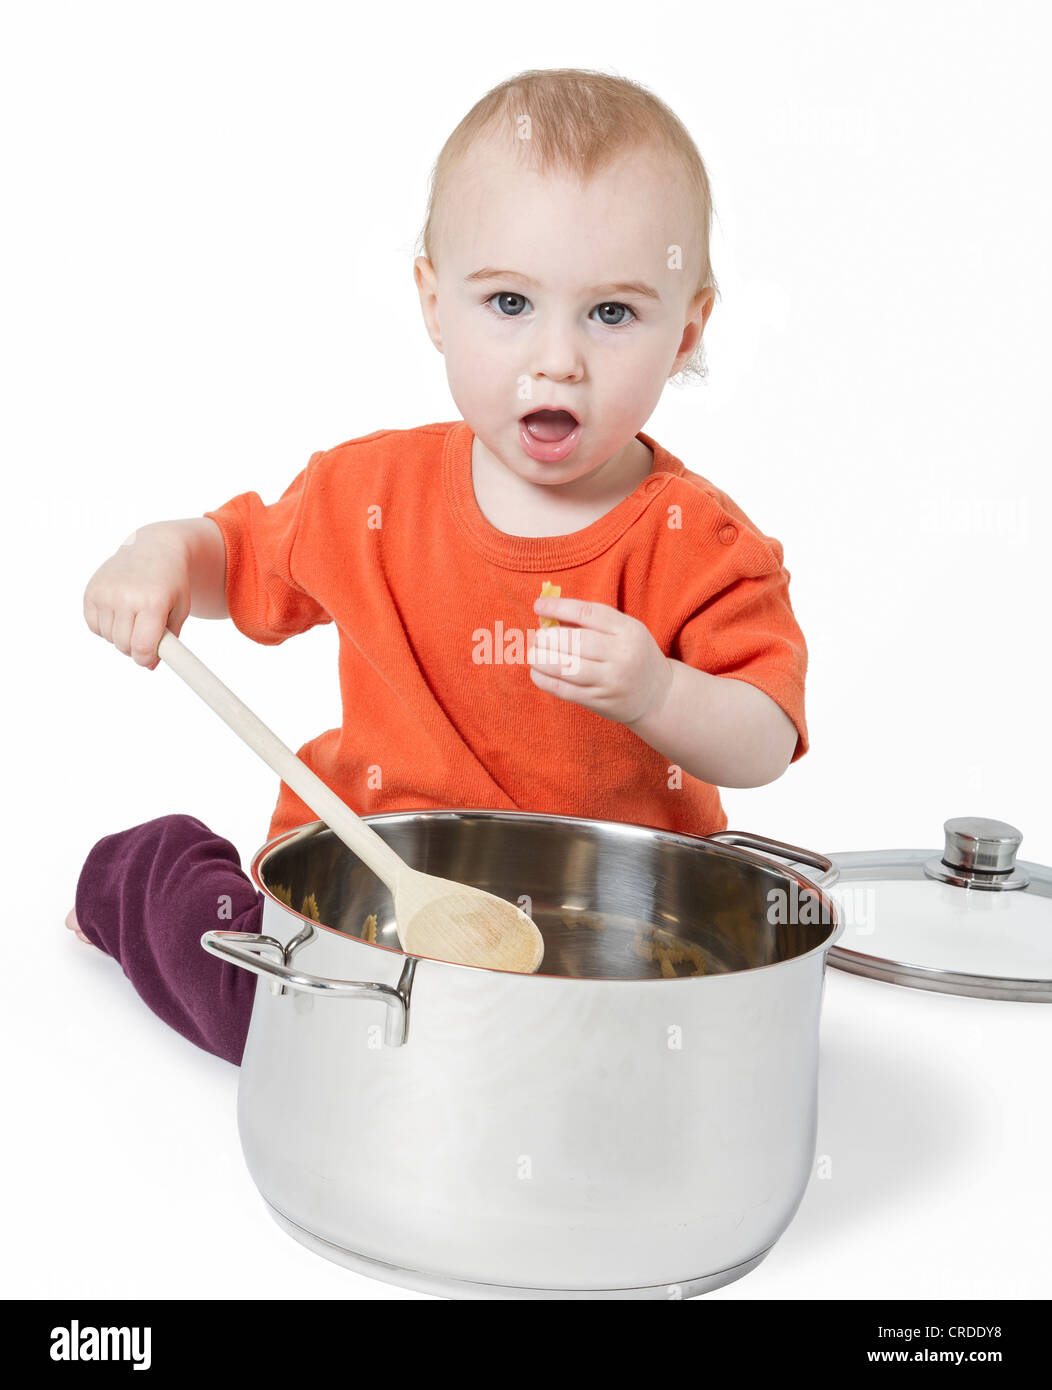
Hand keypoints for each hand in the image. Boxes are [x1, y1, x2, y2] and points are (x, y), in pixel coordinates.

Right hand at [83, 528, 191, 668]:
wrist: (154, 550)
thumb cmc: (172, 583)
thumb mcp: (180, 609)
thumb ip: (169, 641)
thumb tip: (148, 665)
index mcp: (152, 602)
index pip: (142, 647)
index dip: (145, 659)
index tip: (149, 658)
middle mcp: (126, 596)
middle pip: (124, 645)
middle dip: (135, 648)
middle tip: (146, 635)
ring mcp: (105, 593)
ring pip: (109, 638)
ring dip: (121, 637)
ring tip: (134, 618)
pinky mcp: (91, 592)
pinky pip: (94, 626)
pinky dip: (106, 627)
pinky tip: (119, 612)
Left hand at [528, 595, 673, 725]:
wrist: (658, 695)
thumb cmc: (633, 655)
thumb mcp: (624, 631)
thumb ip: (591, 622)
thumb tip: (548, 617)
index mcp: (628, 630)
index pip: (588, 613)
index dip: (559, 607)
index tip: (538, 606)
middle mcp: (621, 654)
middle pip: (576, 642)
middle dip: (548, 638)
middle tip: (536, 637)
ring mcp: (611, 680)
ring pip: (568, 668)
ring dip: (543, 660)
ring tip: (532, 654)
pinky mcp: (601, 701)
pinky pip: (566, 690)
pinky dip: (546, 681)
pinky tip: (536, 673)